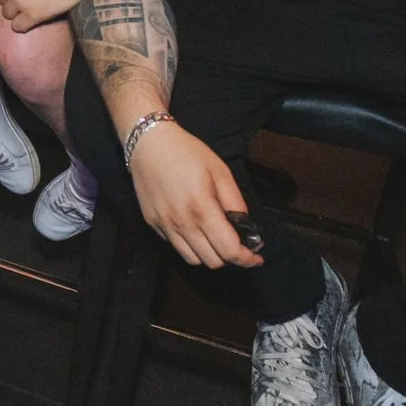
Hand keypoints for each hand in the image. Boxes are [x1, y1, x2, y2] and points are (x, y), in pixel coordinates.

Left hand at [0, 0, 81, 31]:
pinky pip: (18, 26)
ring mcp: (20, 1)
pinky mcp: (31, 15)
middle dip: (12, 2)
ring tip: (28, 12)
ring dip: (16, 14)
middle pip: (2, 1)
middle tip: (25, 2)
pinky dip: (23, 25)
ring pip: (7, 14)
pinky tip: (31, 22)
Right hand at [126, 120, 261, 268]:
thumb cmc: (187, 153)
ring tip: (214, 238)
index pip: (228, 250)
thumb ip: (235, 202)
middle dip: (229, 257)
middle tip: (236, 243)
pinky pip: (176, 246)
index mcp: (202, 208)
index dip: (246, 259)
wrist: (149, 144)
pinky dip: (190, 245)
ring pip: (193, 260)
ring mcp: (164, 225)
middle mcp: (181, 222)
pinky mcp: (152, 224)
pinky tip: (194, 228)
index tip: (256, 258)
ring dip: (209, 254)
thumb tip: (244, 228)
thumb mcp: (220, 171)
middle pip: (212, 261)